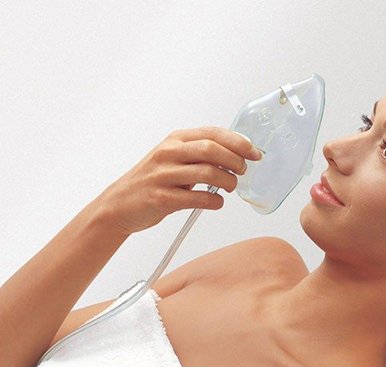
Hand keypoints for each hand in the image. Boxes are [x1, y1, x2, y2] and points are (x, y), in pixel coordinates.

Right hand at [94, 127, 261, 235]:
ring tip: (230, 187)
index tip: (254, 153)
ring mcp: (163, 175)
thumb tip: (237, 155)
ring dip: (228, 181)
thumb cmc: (153, 180)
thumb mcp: (174, 158)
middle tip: (243, 171)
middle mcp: (169, 153)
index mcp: (175, 140)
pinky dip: (214, 201)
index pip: (213, 133)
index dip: (238, 142)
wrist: (120, 204)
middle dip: (235, 161)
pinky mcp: (161, 198)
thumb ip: (200, 154)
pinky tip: (216, 202)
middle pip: (212, 149)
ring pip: (208, 173)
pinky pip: (197, 198)